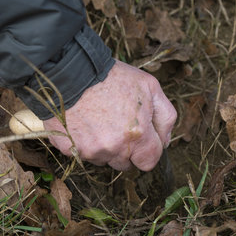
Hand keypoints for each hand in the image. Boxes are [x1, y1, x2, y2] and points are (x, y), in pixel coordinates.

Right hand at [43, 60, 176, 170]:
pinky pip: (82, 154)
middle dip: (125, 150)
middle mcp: (114, 148)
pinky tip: (83, 123)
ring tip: (98, 121)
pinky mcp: (69, 149)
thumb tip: (166, 141)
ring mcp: (90, 151)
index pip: (149, 162)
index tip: (141, 137)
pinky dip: (83, 143)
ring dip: (104, 147)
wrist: (70, 71)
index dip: (147, 150)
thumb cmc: (112, 76)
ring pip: (104, 160)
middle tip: (117, 124)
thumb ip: (166, 117)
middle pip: (125, 164)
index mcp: (137, 135)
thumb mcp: (150, 87)